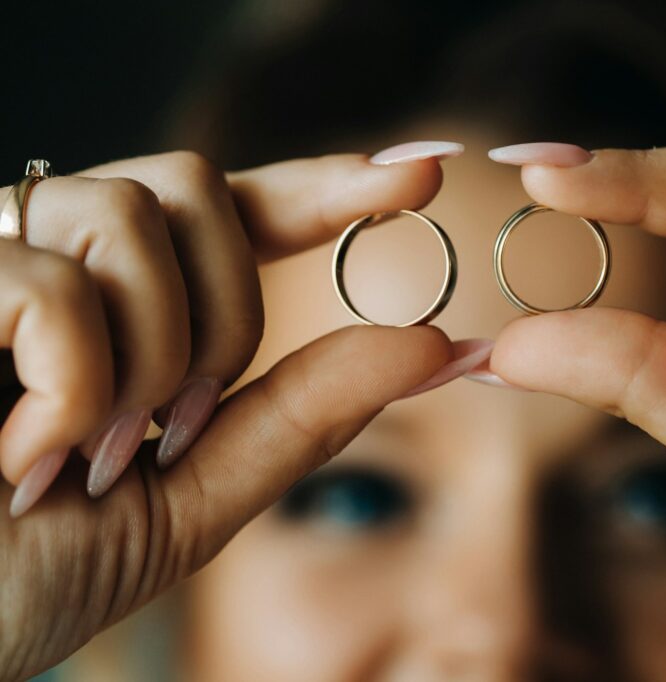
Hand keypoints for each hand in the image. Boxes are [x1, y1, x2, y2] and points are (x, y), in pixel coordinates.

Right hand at [0, 151, 454, 679]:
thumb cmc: (32, 567)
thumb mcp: (195, 493)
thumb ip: (306, 413)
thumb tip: (435, 345)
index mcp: (118, 297)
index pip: (235, 208)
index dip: (326, 186)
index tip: (421, 177)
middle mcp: (49, 250)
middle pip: (192, 184)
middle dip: (225, 314)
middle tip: (179, 427)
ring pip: (128, 215)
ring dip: (147, 360)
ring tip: (87, 452)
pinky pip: (48, 286)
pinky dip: (70, 387)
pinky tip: (21, 457)